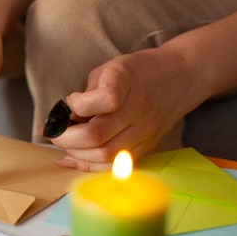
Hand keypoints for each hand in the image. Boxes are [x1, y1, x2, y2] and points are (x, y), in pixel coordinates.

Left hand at [47, 47, 201, 170]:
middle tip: (54, 132)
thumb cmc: (138, 70)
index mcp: (127, 81)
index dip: (79, 104)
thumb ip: (87, 93)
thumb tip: (66, 118)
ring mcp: (144, 131)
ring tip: (65, 144)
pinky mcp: (147, 146)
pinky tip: (73, 159)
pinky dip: (90, 165)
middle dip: (66, 138)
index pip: (104, 99)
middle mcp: (138, 109)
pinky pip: (115, 164)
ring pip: (105, 156)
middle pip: (97, 136)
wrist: (182, 76)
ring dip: (76, 154)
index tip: (72, 101)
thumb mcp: (109, 69)